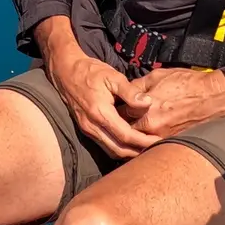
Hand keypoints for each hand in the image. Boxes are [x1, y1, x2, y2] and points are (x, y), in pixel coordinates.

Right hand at [35, 19, 159, 157]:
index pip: (125, 135)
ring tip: (146, 149)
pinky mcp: (86, 129)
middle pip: (118, 149)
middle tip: (156, 150)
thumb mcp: (113, 76)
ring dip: (128, 153)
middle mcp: (92, 126)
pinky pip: (104, 145)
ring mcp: (87, 129)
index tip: (158, 141)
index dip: (143, 141)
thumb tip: (148, 102)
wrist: (65, 71)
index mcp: (100, 113)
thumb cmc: (91, 71)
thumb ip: (130, 92)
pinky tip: (130, 144)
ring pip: (110, 150)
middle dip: (137, 152)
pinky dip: (118, 147)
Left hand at [119, 67, 224, 137]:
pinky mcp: (173, 141)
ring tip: (129, 130)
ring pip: (140, 143)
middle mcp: (152, 129)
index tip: (112, 108)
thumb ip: (137, 87)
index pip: (119, 117)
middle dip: (121, 128)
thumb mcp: (156, 77)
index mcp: (145, 113)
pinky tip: (146, 134)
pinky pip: (153, 145)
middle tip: (117, 121)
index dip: (114, 112)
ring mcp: (164, 138)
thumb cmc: (186, 83)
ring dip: (134, 137)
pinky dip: (147, 141)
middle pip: (128, 134)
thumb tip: (125, 93)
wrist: (212, 96)